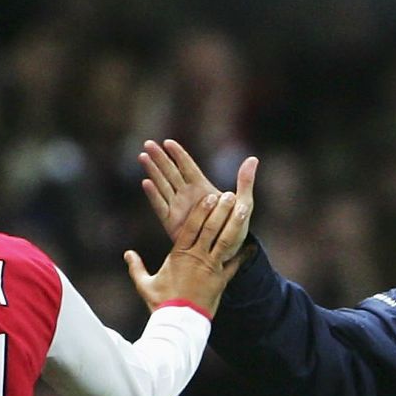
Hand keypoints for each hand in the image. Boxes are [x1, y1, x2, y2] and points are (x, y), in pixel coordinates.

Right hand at [122, 183, 255, 318]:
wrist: (179, 324)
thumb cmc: (161, 304)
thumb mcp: (145, 285)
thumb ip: (136, 267)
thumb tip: (127, 254)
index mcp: (179, 255)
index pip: (191, 228)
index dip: (201, 211)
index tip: (208, 196)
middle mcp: (197, 258)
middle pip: (211, 230)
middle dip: (221, 211)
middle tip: (229, 195)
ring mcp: (211, 269)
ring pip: (225, 242)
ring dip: (234, 225)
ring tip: (244, 209)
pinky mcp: (221, 281)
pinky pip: (234, 266)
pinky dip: (243, 256)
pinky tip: (252, 246)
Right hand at [140, 139, 257, 243]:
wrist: (226, 253)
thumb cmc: (235, 227)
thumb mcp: (244, 204)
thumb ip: (245, 182)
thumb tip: (253, 159)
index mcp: (202, 188)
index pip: (187, 167)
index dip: (178, 154)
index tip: (167, 142)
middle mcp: (187, 196)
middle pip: (171, 172)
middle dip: (159, 158)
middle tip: (148, 143)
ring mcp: (178, 208)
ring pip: (162, 185)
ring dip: (152, 171)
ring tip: (142, 156)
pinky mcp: (172, 223)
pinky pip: (161, 207)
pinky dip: (153, 195)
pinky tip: (146, 183)